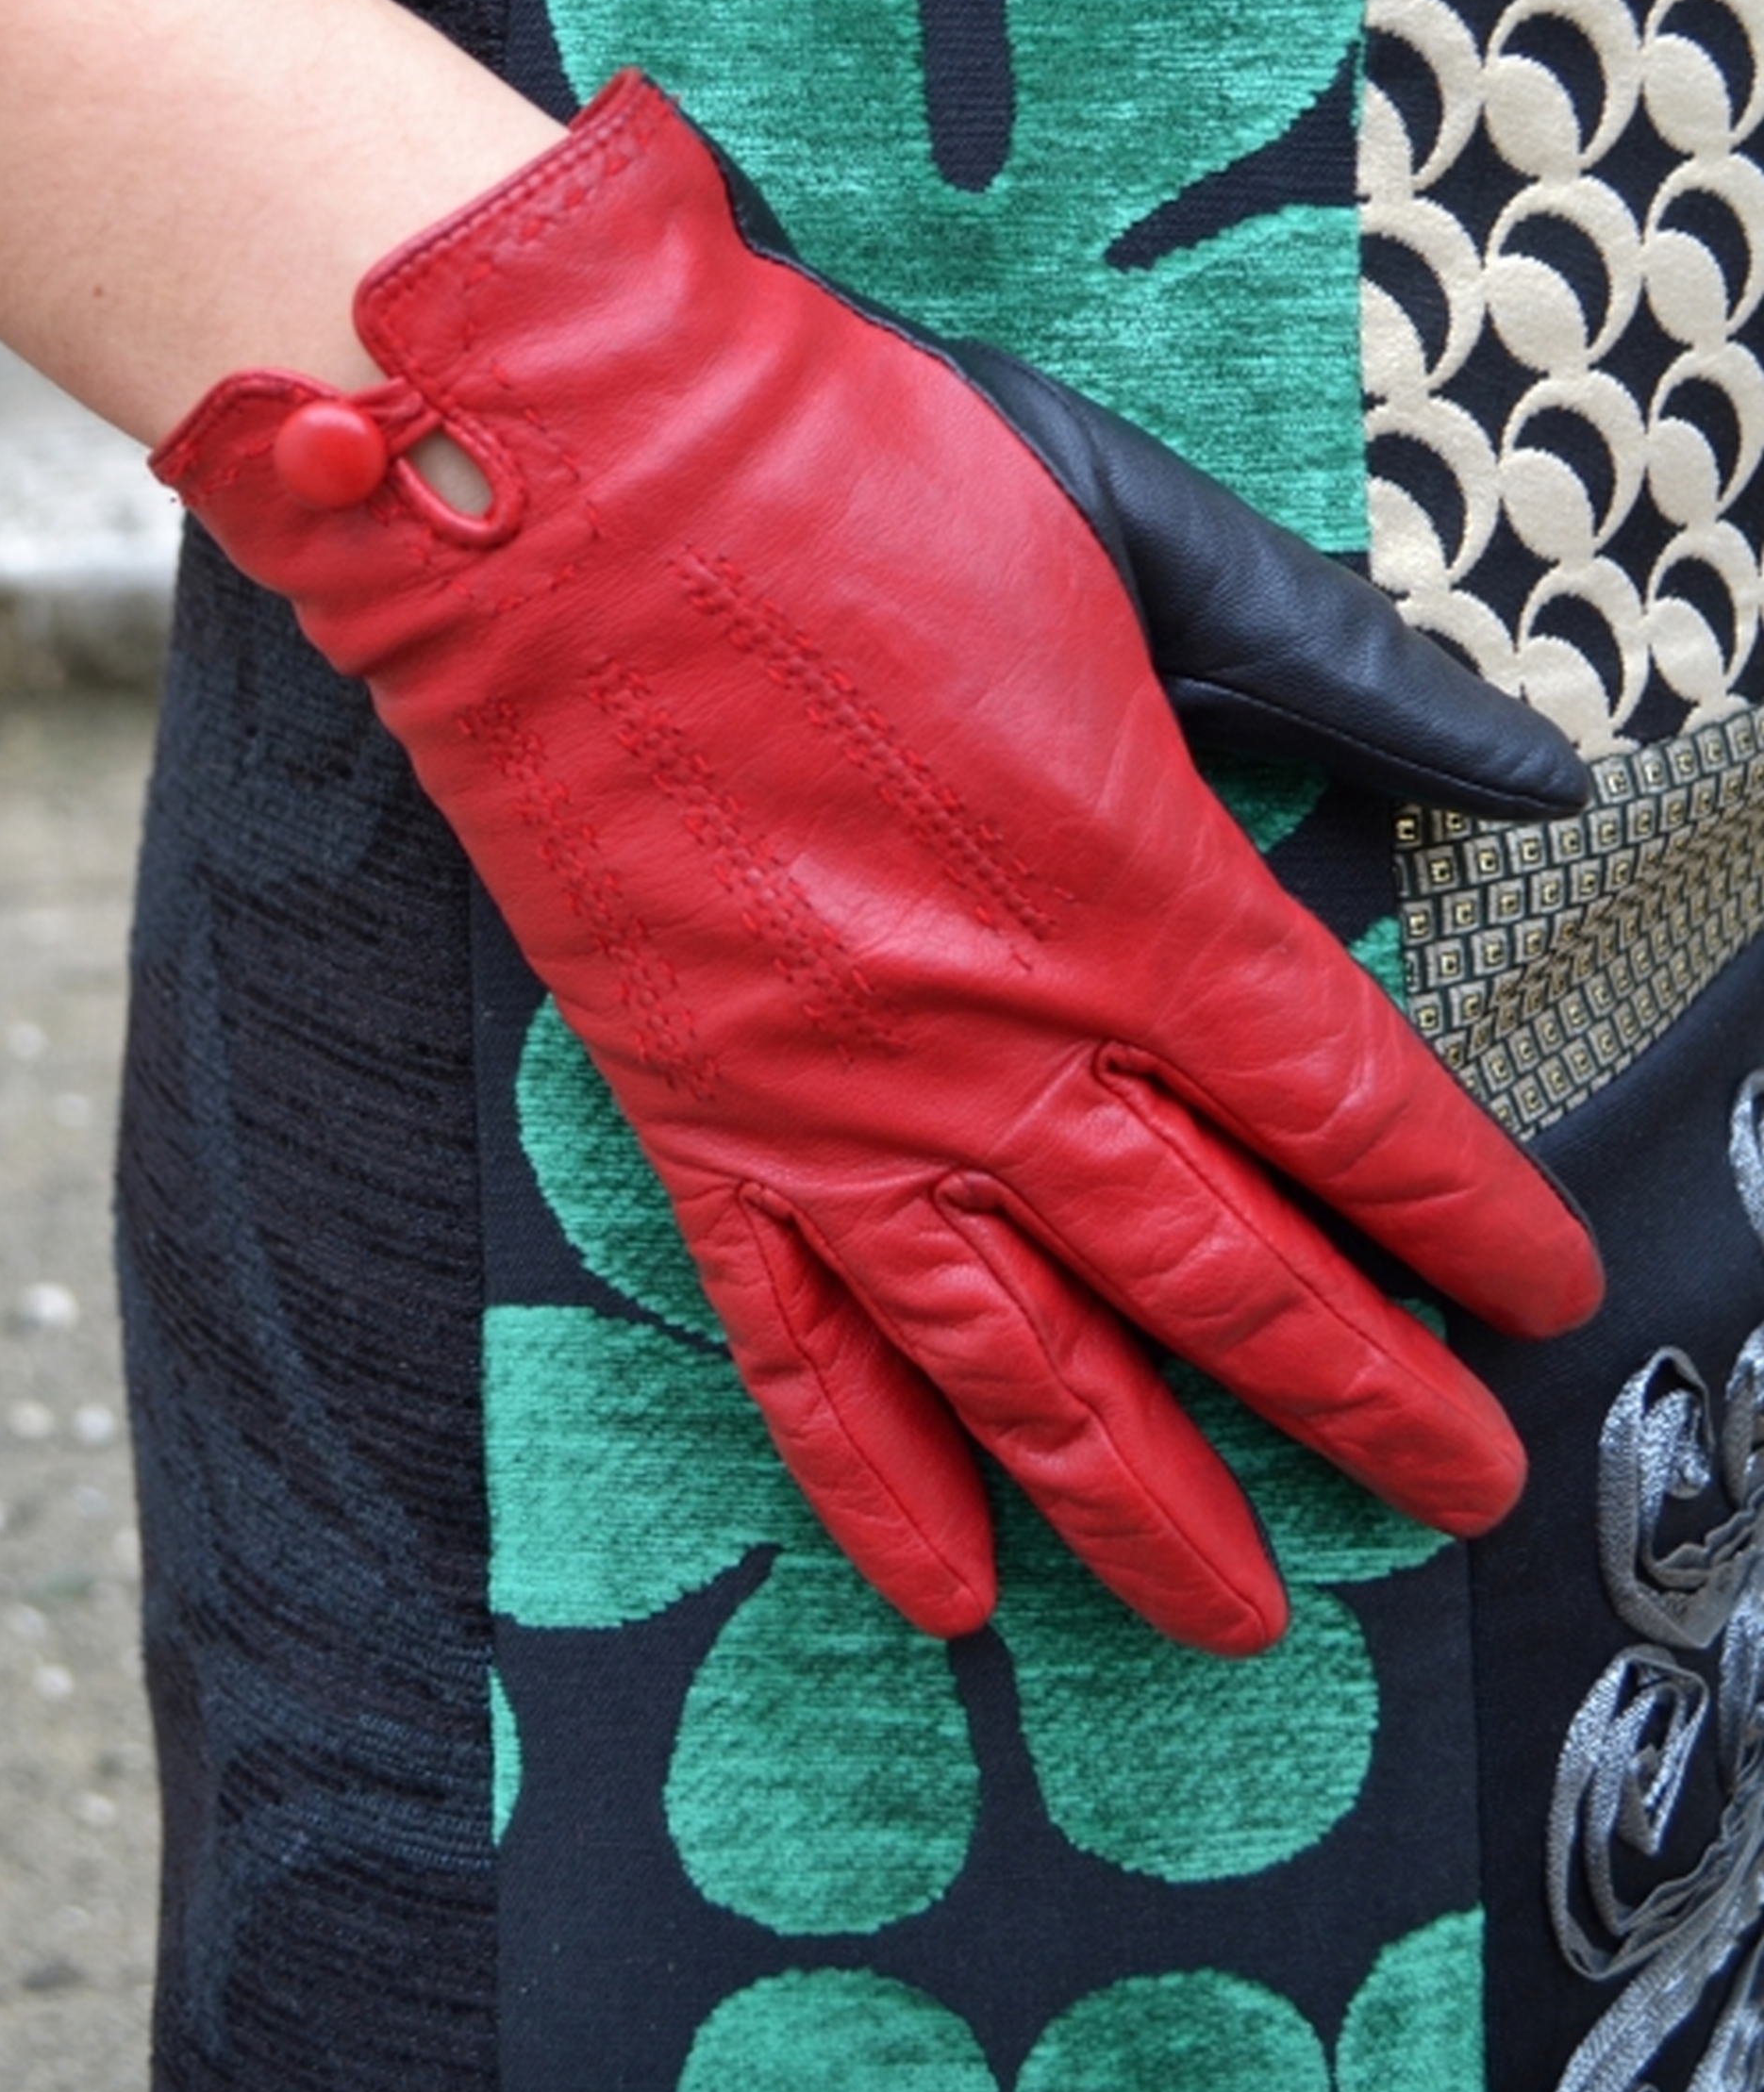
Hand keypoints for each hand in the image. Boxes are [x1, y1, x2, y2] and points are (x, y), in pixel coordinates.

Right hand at [153, 71, 1600, 1651]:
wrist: (550, 489)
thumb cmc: (837, 480)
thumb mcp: (1135, 536)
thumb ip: (1338, 672)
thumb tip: (1516, 762)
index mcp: (1138, 897)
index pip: (1360, 1116)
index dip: (1472, 1226)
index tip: (1541, 1296)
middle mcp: (1008, 1050)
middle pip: (1230, 1283)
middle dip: (1368, 1402)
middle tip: (1458, 1485)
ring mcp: (844, 1114)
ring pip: (1032, 1371)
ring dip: (1152, 1506)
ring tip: (1243, 1611)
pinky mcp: (700, 1124)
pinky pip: (796, 1353)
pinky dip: (873, 1481)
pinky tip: (941, 1586)